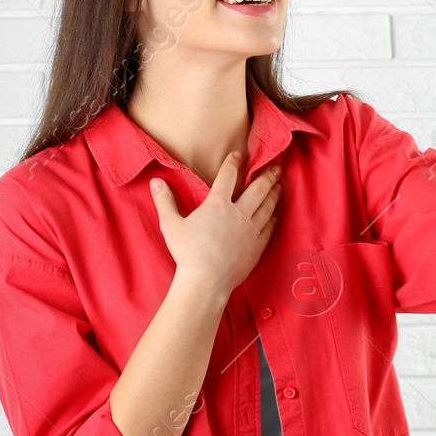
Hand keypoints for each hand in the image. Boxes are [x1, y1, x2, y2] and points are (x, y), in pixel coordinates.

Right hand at [149, 153, 281, 299]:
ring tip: (279, 185)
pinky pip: (270, 227)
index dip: (234, 162)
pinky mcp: (258, 245)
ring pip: (268, 205)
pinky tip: (275, 214)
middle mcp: (239, 212)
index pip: (228, 175)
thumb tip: (156, 182)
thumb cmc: (187, 253)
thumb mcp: (171, 225)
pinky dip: (273, 217)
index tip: (239, 155)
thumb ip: (165, 202)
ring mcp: (251, 229)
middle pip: (258, 188)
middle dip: (267, 175)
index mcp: (218, 204)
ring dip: (274, 193)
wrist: (207, 280)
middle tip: (275, 166)